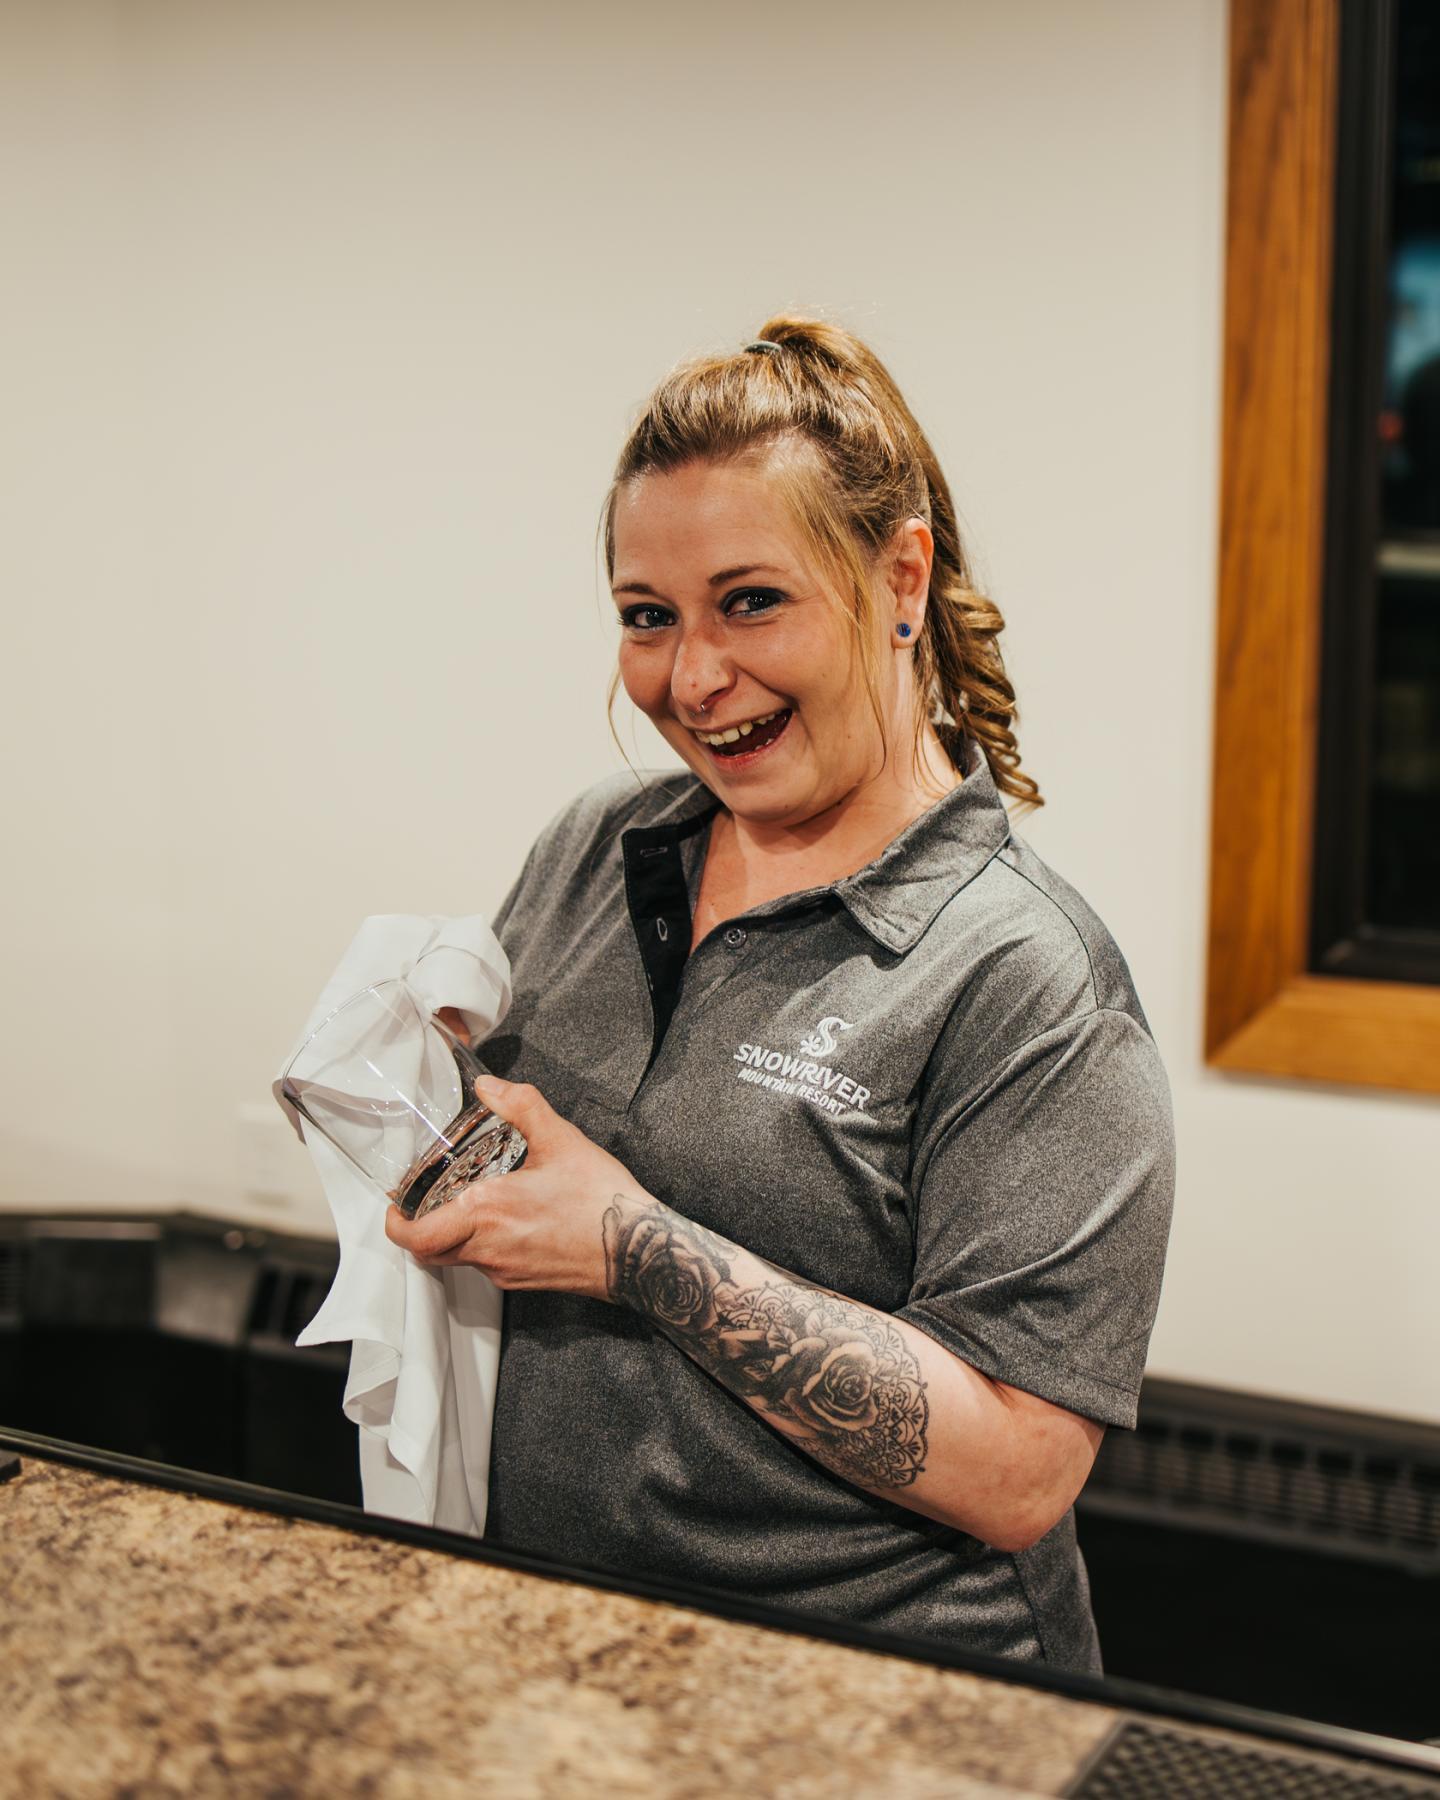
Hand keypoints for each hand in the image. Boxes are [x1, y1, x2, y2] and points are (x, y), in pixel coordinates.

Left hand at [382, 1076, 649, 1301]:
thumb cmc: (602, 1201)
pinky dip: (484, 1244)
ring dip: (455, 1233)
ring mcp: (506, 1270)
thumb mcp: (562, 1141)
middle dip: (420, 1228)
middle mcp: (488, 1248)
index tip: (396, 1205)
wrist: (641, 1253)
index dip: (396, 1225)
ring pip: (460, 1257)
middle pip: (430, 1251)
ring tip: (473, 1201)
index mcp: (486, 1212)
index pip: (416, 1237)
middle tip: (423, 1202)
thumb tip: (489, 1086)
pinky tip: (510, 1219)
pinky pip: (488, 1264)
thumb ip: (521, 1107)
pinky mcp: (525, 1282)